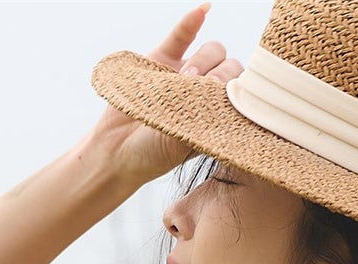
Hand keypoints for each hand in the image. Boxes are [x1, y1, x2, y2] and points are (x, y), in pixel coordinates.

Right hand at [93, 5, 244, 188]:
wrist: (114, 150)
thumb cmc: (152, 154)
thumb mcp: (185, 142)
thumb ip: (207, 117)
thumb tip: (226, 92)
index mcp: (219, 115)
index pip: (242, 90)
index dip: (231, 89)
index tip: (214, 100)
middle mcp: (207, 92)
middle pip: (230, 65)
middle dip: (216, 75)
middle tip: (193, 91)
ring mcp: (186, 74)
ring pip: (211, 51)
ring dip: (201, 60)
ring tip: (181, 80)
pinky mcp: (164, 60)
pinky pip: (183, 36)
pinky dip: (192, 21)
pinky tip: (203, 9)